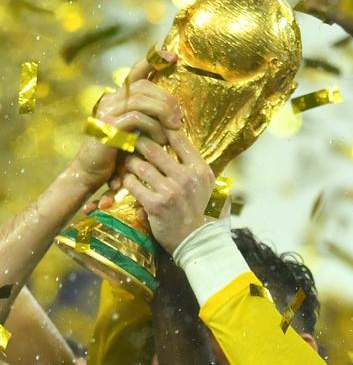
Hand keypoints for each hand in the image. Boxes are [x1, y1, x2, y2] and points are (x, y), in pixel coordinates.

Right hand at [70, 52, 180, 192]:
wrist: (91, 173)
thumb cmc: (119, 154)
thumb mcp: (138, 132)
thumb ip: (151, 118)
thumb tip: (177, 114)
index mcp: (118, 98)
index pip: (135, 73)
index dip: (153, 61)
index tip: (172, 56)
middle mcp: (110, 100)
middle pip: (143, 86)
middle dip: (166, 99)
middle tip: (179, 118)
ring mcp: (106, 112)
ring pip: (141, 100)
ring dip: (163, 112)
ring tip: (174, 128)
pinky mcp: (107, 127)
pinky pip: (136, 118)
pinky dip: (153, 127)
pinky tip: (161, 140)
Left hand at [121, 130, 215, 253]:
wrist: (199, 242)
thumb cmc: (206, 214)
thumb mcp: (211, 187)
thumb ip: (199, 169)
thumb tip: (190, 150)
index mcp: (201, 170)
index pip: (180, 140)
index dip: (164, 129)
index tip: (153, 126)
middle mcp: (187, 177)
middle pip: (156, 149)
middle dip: (141, 143)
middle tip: (132, 140)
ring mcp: (171, 190)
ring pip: (141, 166)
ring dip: (131, 162)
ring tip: (126, 160)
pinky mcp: (156, 205)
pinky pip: (134, 185)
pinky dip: (127, 181)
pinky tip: (125, 180)